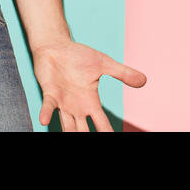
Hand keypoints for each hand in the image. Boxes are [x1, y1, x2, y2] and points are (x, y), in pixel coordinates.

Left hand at [31, 38, 146, 131]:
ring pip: (67, 126)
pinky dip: (46, 113)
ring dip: (69, 133)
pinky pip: (48, 106)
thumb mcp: (104, 64)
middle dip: (88, 138)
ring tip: (71, 139)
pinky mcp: (49, 93)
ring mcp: (62, 102)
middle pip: (84, 131)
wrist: (56, 46)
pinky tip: (44, 121)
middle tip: (93, 143)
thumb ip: (123, 73)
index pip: (102, 123)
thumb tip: (144, 81)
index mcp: (91, 101)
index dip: (108, 132)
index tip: (113, 138)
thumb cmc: (78, 56)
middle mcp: (76, 106)